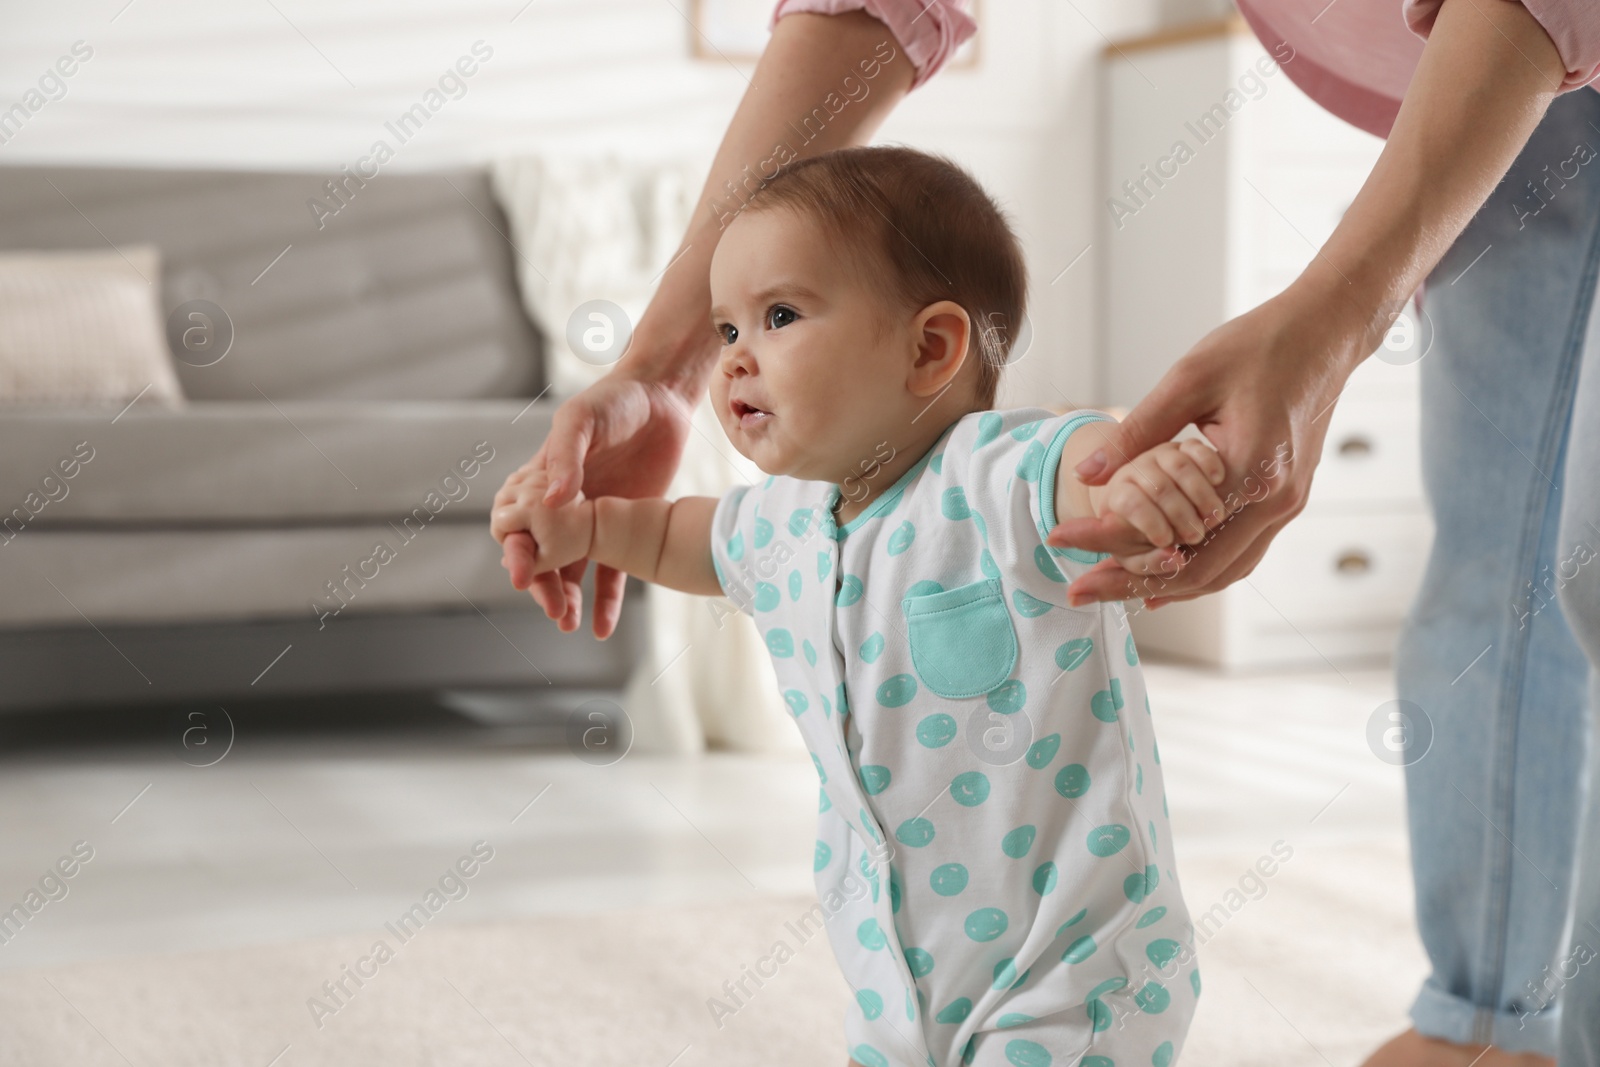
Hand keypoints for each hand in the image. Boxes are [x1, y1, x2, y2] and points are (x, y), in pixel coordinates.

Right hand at [493, 367, 697, 637]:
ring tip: (567, 624)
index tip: (522, 575)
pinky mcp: (627, 530)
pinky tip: (602, 628)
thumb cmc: (614, 400)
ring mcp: (595, 522)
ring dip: (566, 599)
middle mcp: (563, 508)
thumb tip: (553, 501)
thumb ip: (565, 456)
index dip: (517, 553)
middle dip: (542, 585)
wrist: (664, 400)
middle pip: (542, 556)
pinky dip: (606, 600)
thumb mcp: (582, 419)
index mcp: (541, 482)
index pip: (517, 527)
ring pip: (571, 570)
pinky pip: (614, 571)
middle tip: (553, 610)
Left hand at [1050, 284, 1364, 606]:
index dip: (1109, 541)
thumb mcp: (1189, 378)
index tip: (1059, 540)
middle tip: (1079, 589)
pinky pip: (1241, 553)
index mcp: (1252, 470)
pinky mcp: (1287, 500)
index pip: (1168, 528)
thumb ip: (1138, 431)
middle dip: (1132, 583)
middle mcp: (1275, 501)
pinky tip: (1164, 575)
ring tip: (1112, 586)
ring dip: (1167, 585)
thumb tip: (1087, 476)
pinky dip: (1200, 569)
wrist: (1326, 332)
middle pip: (1197, 570)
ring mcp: (1286, 506)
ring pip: (1223, 572)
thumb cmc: (1260, 345)